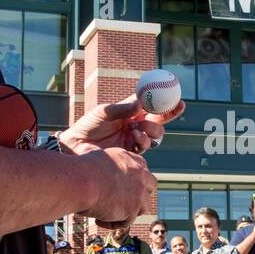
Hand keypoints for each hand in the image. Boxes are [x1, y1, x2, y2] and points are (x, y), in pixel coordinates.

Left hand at [58, 94, 183, 155]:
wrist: (76, 147)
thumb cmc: (87, 126)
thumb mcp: (104, 112)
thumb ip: (122, 109)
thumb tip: (140, 103)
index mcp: (130, 112)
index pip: (152, 106)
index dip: (166, 103)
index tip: (178, 100)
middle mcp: (134, 125)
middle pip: (158, 122)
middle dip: (164, 118)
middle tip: (162, 115)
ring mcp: (133, 140)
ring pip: (154, 136)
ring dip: (150, 131)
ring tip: (136, 130)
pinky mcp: (131, 153)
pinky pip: (145, 147)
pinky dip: (143, 141)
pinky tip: (133, 138)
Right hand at [74, 147, 156, 227]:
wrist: (80, 181)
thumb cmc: (82, 170)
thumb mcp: (101, 160)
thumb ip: (112, 167)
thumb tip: (110, 177)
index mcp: (131, 160)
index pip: (143, 171)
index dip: (135, 181)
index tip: (123, 188)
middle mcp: (139, 175)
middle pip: (150, 187)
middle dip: (140, 195)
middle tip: (122, 203)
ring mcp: (139, 193)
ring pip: (142, 207)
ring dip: (127, 212)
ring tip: (106, 213)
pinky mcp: (132, 210)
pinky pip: (126, 222)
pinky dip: (112, 223)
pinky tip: (98, 219)